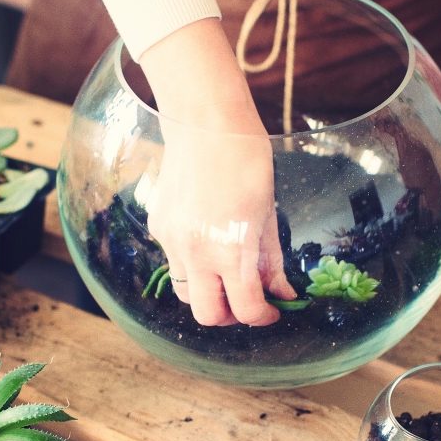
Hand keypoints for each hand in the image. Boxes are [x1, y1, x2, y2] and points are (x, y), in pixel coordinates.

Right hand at [140, 19, 294, 325]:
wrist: (205, 123)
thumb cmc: (247, 160)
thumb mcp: (268, 213)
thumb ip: (270, 260)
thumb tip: (282, 292)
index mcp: (232, 250)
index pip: (246, 309)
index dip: (263, 317)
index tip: (272, 310)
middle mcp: (197, 253)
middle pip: (207, 316)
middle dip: (229, 316)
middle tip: (246, 299)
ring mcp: (172, 242)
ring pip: (186, 292)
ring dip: (208, 292)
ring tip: (225, 273)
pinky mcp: (159, 227)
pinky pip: (175, 261)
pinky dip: (193, 264)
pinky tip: (207, 238)